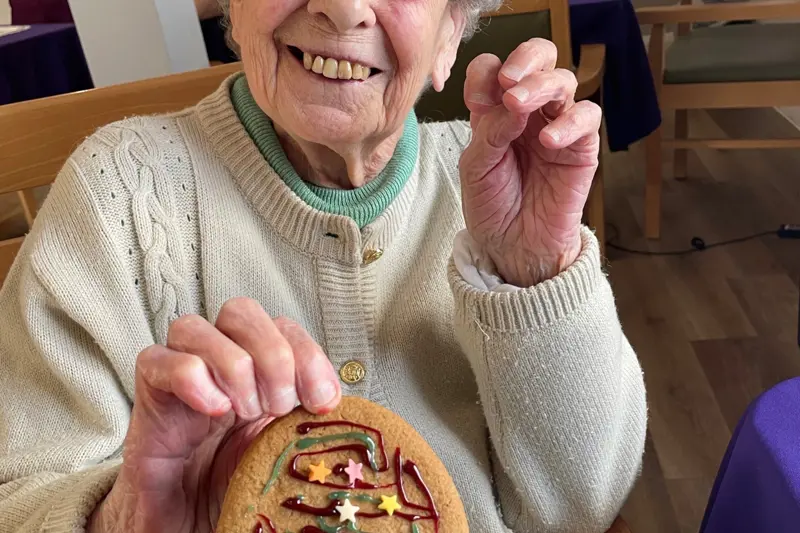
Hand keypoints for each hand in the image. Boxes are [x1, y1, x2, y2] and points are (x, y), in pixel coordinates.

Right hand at [87, 297, 340, 532]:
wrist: (186, 519)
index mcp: (255, 366)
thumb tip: (338, 400)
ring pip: (197, 326)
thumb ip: (307, 416)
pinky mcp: (147, 393)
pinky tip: (214, 411)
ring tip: (243, 413)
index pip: (285, 328)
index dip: (309, 356)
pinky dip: (193, 379)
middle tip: (277, 407)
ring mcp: (178, 370)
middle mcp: (216, 358)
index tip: (322, 402)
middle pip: (241, 311)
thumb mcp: (283, 444)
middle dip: (272, 356)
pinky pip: (158, 359)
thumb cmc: (234, 480)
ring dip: (233, 367)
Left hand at [459, 38, 601, 286]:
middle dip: (525, 59)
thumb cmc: (492, 207)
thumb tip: (512, 101)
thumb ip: (490, 131)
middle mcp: (528, 112)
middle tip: (508, 82)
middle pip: (539, 59)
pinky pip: (587, 118)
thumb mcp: (476, 168)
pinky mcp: (581, 147)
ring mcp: (557, 125)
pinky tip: (548, 140)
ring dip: (541, 86)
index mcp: (495, 111)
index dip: (486, 72)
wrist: (514, 246)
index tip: (476, 97)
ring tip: (519, 105)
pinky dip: (569, 122)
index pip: (494, 70)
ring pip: (564, 81)